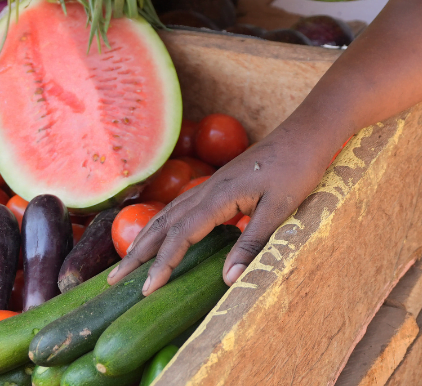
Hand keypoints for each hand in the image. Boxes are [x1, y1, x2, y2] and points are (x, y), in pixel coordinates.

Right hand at [107, 128, 328, 294]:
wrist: (307, 133)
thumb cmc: (298, 169)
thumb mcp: (280, 209)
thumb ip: (252, 242)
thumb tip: (227, 280)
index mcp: (219, 196)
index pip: (181, 235)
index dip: (162, 264)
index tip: (147, 289)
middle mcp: (208, 188)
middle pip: (164, 224)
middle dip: (138, 253)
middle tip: (114, 281)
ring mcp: (213, 183)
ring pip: (169, 213)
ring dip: (146, 237)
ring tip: (127, 261)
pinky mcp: (221, 182)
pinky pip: (182, 206)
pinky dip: (164, 223)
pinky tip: (162, 232)